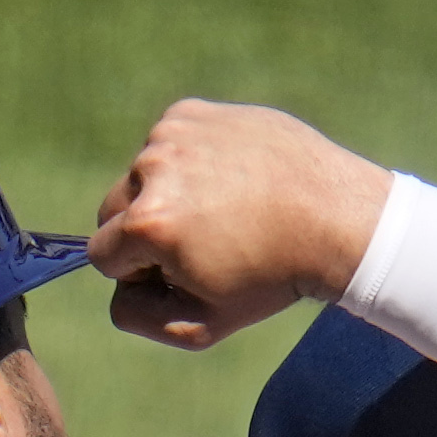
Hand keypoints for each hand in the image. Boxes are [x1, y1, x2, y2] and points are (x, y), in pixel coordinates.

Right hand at [88, 100, 394, 350]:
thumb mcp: (201, 325)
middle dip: (145, 231)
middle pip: (112, 209)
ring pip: (142, 176)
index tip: (184, 272)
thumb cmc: (269, 277)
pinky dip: (189, 162)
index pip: (102, 255)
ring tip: (226, 208)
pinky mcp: (192, 111)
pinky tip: (230, 178)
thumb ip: (137, 316)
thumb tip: (118, 285)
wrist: (334, 217)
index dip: (139, 273)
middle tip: (205, 242)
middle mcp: (152, 167)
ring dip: (169, 194)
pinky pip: (168, 145)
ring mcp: (172, 132)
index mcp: (149, 223)